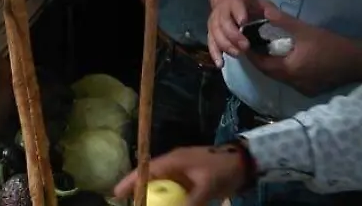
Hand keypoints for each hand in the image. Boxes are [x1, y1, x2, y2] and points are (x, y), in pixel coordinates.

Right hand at [114, 146, 247, 205]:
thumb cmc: (222, 170)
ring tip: (144, 204)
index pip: (146, 170)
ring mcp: (182, 173)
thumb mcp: (205, 188)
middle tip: (129, 204)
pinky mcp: (191, 181)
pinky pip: (174, 192)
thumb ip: (188, 204)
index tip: (116, 194)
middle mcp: (174, 166)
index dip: (130, 181)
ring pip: (162, 187)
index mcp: (173, 161)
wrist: (245, 163)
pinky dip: (170, 201)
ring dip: (155, 198)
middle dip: (140, 193)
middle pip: (150, 180)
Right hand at [207, 0, 266, 66]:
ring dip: (226, 45)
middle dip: (234, 36)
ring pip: (216, 34)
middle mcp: (221, 11)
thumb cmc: (247, 2)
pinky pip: (210, 43)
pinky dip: (215, 54)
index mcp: (234, 1)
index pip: (235, 6)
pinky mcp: (210, 31)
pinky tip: (221, 64)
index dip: (238, 13)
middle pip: (224, 23)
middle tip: (245, 46)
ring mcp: (214, 21)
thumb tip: (277, 18)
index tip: (243, 23)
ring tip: (237, 55)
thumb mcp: (259, 1)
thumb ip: (268, 10)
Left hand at [245, 4, 361, 96]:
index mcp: (288, 71)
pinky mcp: (312, 89)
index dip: (251, 54)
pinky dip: (286, 69)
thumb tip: (264, 10)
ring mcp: (303, 88)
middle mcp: (293, 83)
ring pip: (280, 77)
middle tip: (254, 44)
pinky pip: (292, 79)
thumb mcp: (305, 30)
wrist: (358, 60)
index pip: (261, 65)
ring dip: (273, 65)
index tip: (245, 42)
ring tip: (269, 49)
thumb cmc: (331, 44)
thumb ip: (283, 20)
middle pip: (269, 72)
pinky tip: (288, 58)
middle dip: (260, 59)